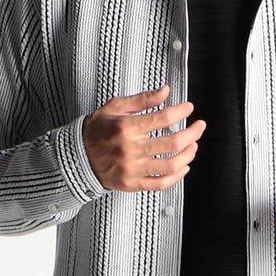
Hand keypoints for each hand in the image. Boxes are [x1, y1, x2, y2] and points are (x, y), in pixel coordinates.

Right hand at [82, 83, 206, 191]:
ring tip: (194, 145)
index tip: (188, 107)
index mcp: (126, 128)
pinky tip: (183, 167)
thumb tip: (165, 91)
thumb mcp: (114, 108)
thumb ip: (141, 100)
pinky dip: (176, 177)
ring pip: (170, 165)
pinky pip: (160, 184)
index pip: (163, 118)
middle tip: (200, 126)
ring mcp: (132, 169)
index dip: (181, 111)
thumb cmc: (95, 130)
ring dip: (188, 154)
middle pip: (173, 143)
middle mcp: (130, 149)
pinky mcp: (132, 184)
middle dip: (193, 133)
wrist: (75, 157)